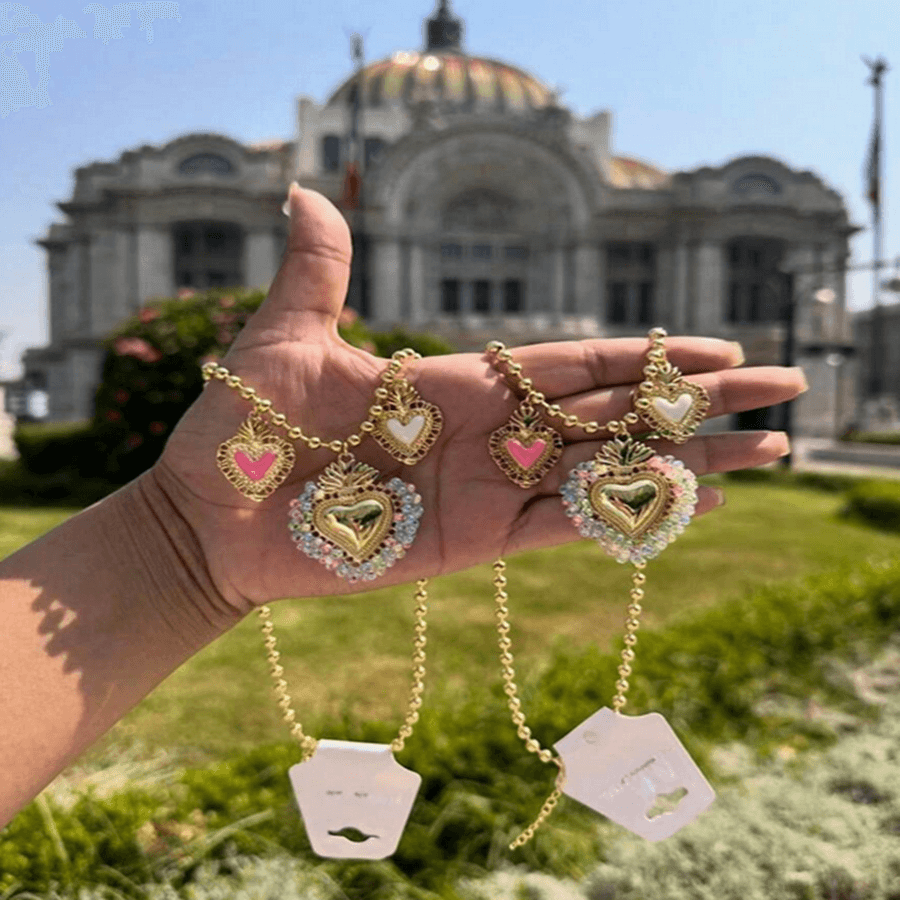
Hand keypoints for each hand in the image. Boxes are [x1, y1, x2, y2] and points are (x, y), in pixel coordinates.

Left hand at [152, 186, 802, 610]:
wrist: (210, 521)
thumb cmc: (239, 429)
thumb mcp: (280, 342)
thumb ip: (317, 274)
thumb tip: (310, 192)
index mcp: (456, 382)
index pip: (574, 364)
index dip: (646, 358)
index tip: (719, 349)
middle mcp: (488, 434)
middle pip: (613, 413)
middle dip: (698, 402)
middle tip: (782, 390)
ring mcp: (488, 492)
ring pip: (604, 474)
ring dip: (686, 465)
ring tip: (766, 457)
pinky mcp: (474, 545)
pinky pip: (565, 531)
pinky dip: (625, 519)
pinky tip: (689, 507)